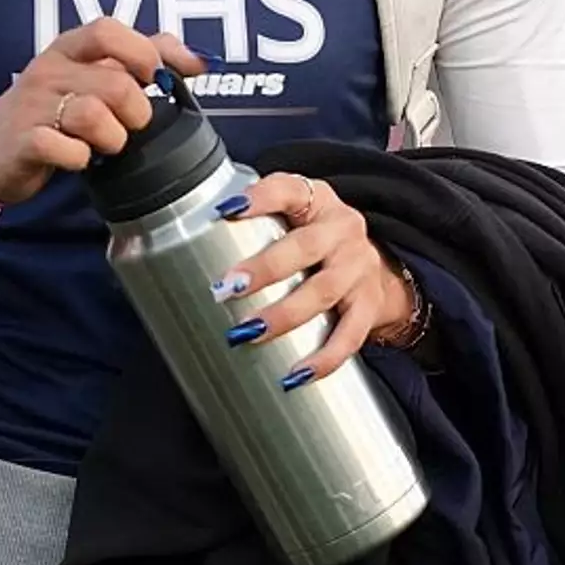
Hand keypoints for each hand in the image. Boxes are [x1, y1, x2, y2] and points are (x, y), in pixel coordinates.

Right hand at [0, 19, 205, 207]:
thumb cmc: (52, 111)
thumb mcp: (89, 76)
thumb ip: (141, 60)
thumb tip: (199, 61)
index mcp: (68, 49)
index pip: (107, 31)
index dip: (142, 53)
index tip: (158, 78)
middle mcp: (49, 70)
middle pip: (115, 83)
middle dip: (136, 113)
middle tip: (128, 126)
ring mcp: (34, 105)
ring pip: (93, 116)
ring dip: (112, 139)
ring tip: (105, 145)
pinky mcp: (24, 141)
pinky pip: (66, 149)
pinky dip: (81, 159)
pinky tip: (78, 159)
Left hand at [211, 172, 417, 383]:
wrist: (376, 265)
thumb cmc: (316, 239)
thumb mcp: (294, 213)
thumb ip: (255, 217)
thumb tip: (189, 234)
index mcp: (317, 200)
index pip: (287, 190)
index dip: (259, 198)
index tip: (227, 210)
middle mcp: (342, 230)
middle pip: (304, 248)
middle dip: (264, 269)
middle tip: (227, 288)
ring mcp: (359, 269)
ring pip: (323, 293)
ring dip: (283, 315)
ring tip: (247, 333)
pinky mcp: (369, 305)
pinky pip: (349, 336)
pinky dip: (323, 359)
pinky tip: (295, 375)